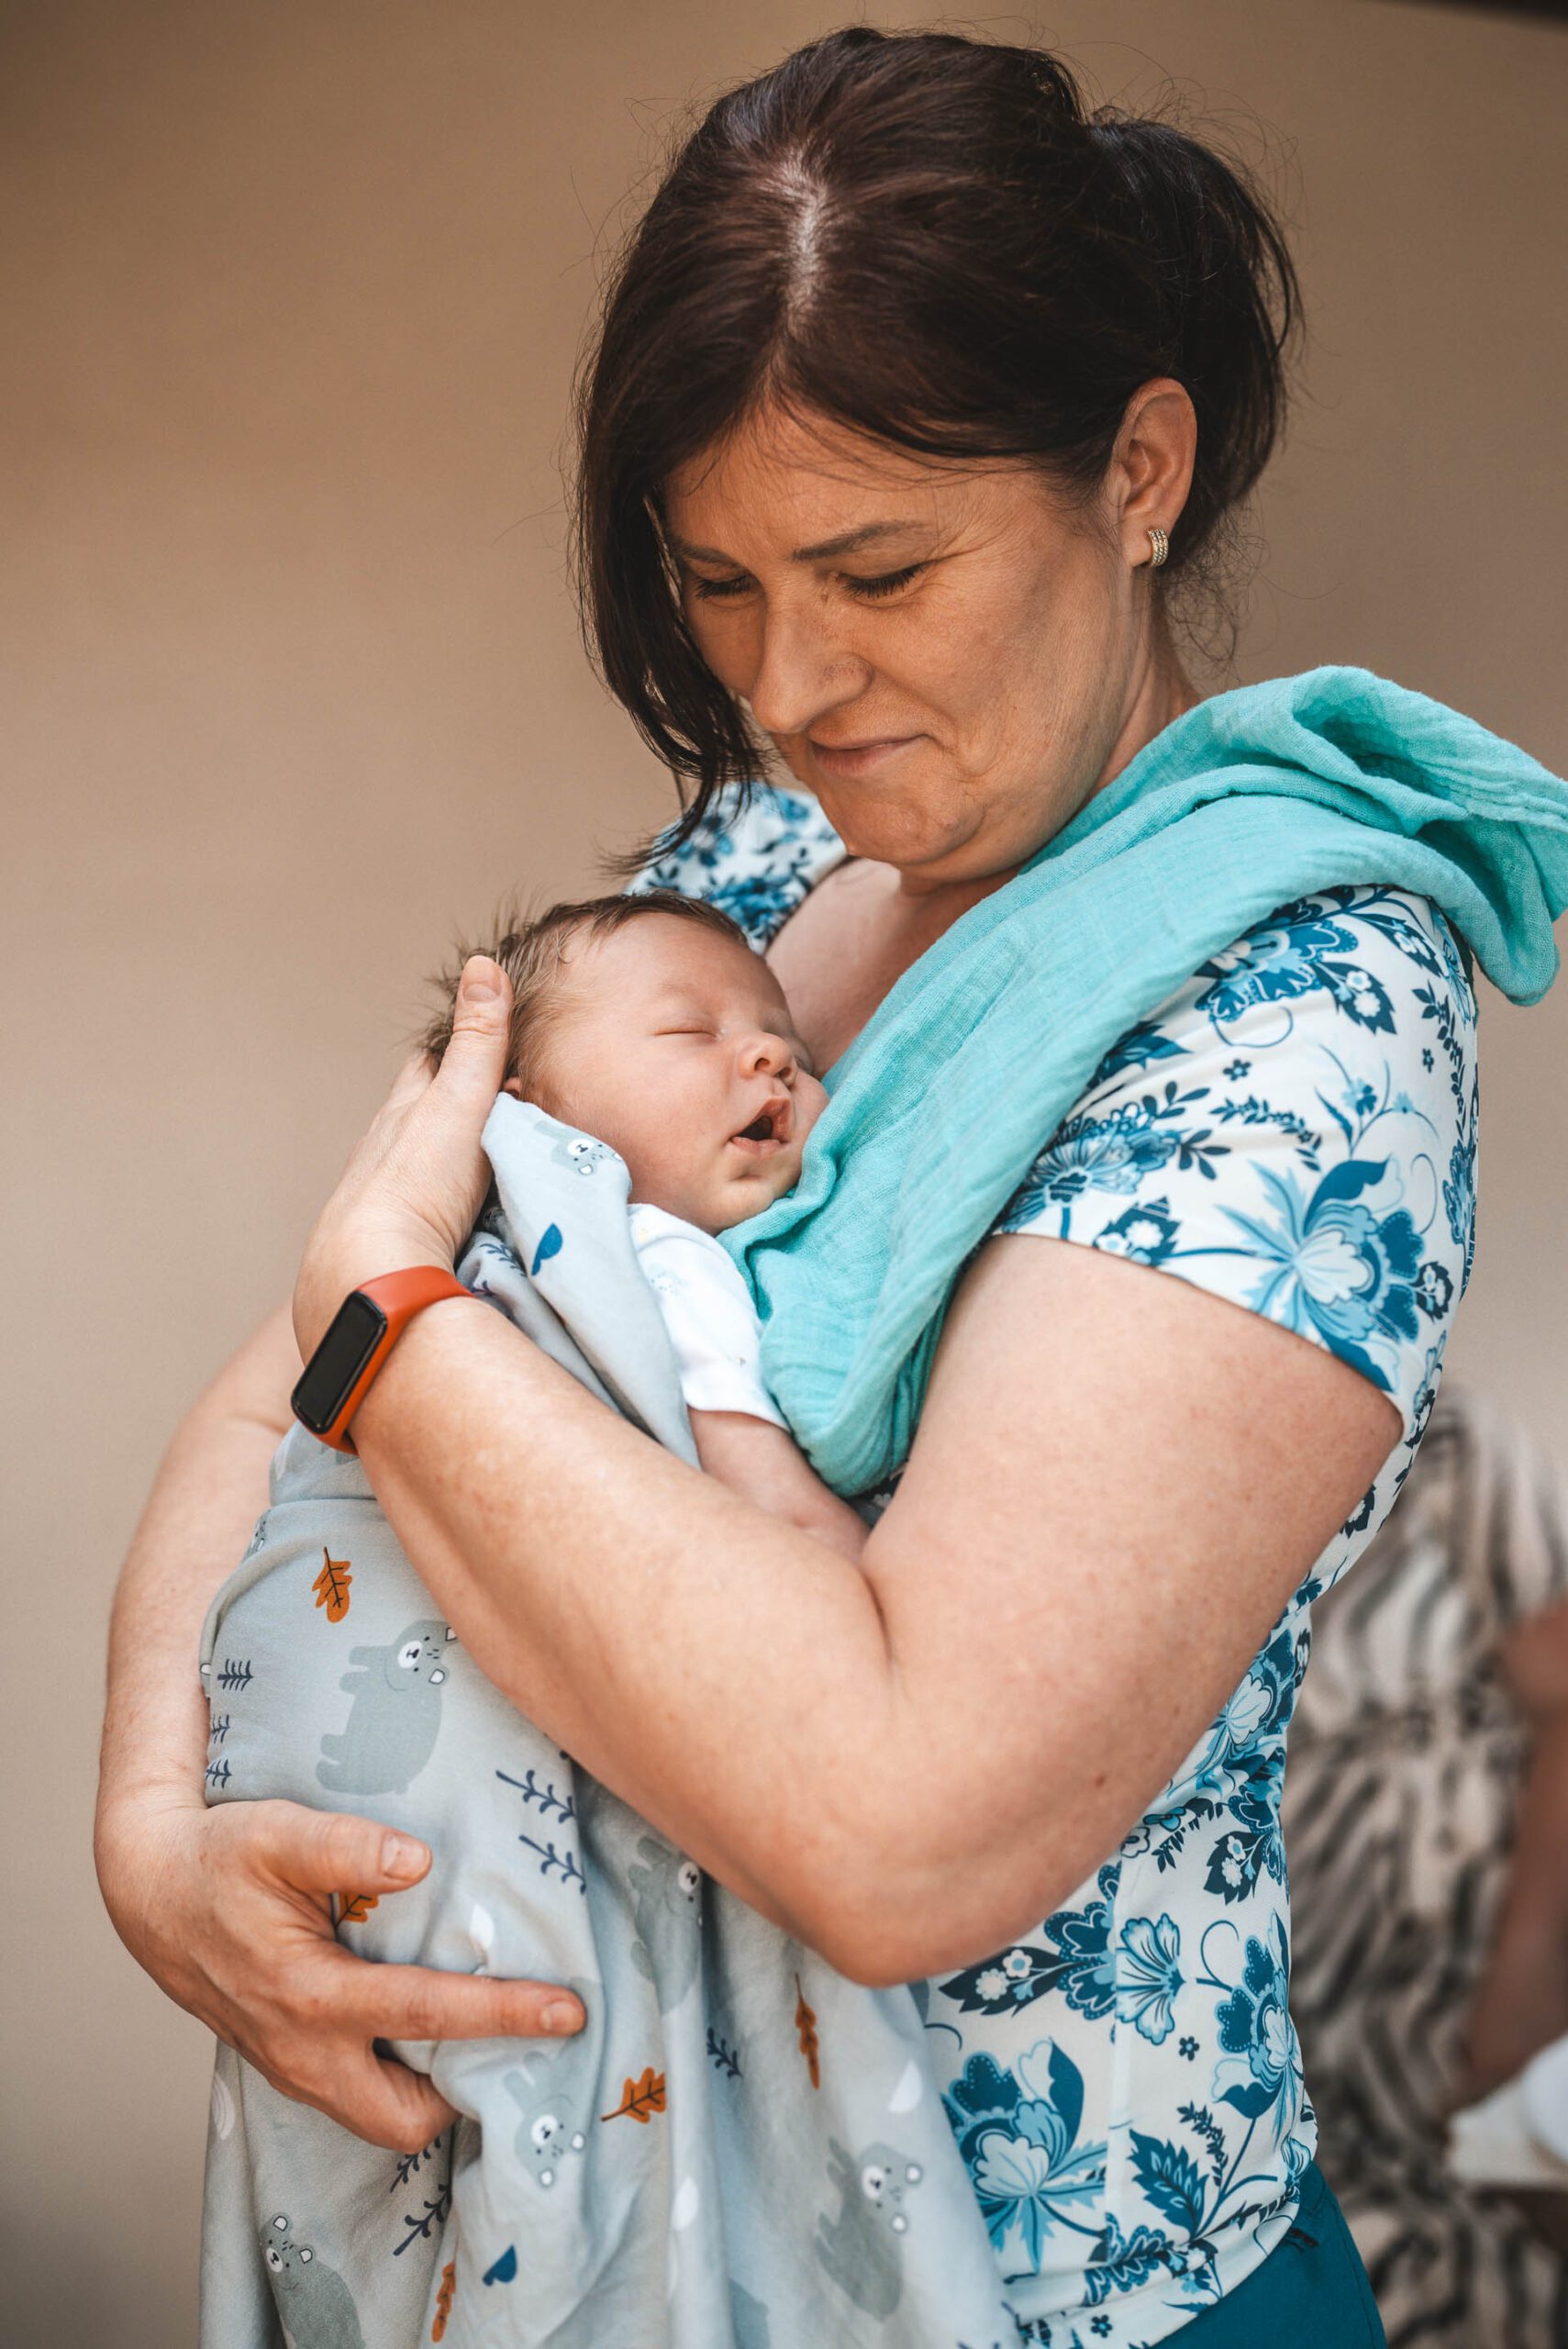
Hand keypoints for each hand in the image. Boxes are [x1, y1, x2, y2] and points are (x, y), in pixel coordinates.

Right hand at [96, 1787, 583, 2152]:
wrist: (152, 1892)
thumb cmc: (220, 1858)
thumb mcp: (277, 1833)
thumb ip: (347, 1845)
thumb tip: (419, 1859)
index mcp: (311, 1995)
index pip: (428, 2014)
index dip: (504, 2014)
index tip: (567, 2011)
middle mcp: (304, 2052)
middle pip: (406, 2118)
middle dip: (471, 2095)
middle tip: (528, 2044)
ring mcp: (293, 2067)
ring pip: (379, 2117)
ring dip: (434, 2092)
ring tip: (495, 2041)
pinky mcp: (290, 2063)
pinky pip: (357, 2096)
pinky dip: (401, 2079)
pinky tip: (434, 2034)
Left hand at [293, 956, 513, 1359]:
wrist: (373, 1279)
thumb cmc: (419, 1185)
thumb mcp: (460, 1102)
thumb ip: (479, 1042)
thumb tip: (481, 964)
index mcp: (399, 1117)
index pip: (424, 1071)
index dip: (451, 1054)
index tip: (480, 1047)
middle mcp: (377, 1158)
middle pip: (409, 1124)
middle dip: (439, 1113)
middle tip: (482, 1111)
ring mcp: (374, 1212)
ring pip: (405, 1178)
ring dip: (435, 1173)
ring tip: (471, 1178)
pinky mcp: (381, 1259)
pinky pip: (410, 1228)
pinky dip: (433, 1221)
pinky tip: (448, 1236)